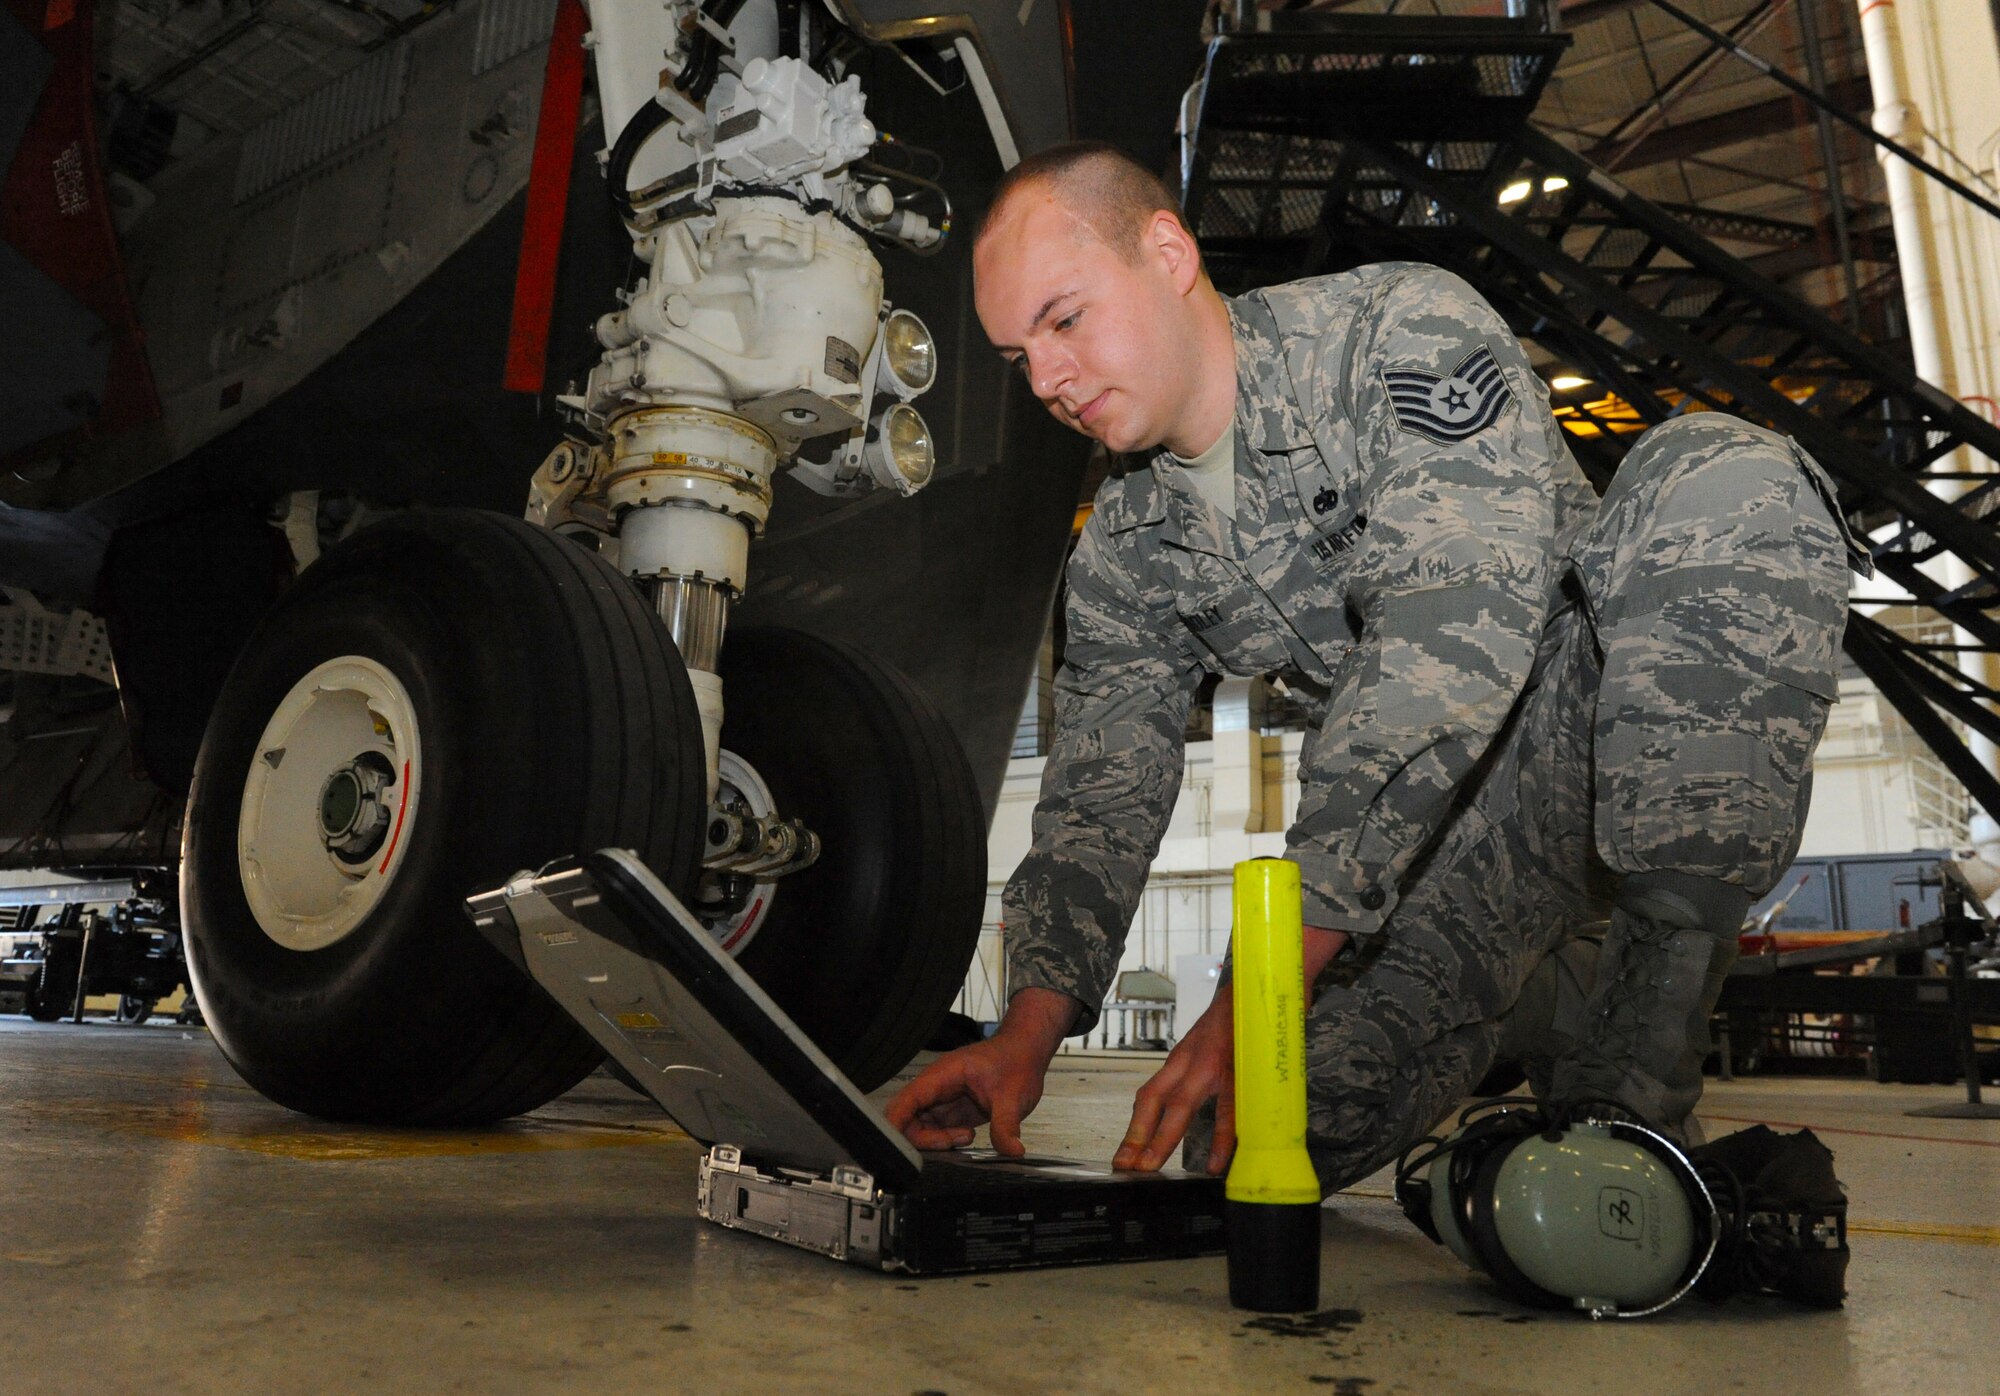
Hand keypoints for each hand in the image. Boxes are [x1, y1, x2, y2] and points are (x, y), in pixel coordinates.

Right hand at [884, 988, 1075, 1155]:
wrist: (1025, 1053)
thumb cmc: (1016, 1062)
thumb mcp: (1014, 1096)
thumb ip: (1006, 1126)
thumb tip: (1011, 1151)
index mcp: (942, 1076)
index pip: (907, 1101)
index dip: (897, 1125)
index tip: (899, 1149)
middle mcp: (936, 1088)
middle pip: (908, 1119)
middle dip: (924, 1139)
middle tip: (953, 1143)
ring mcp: (942, 1100)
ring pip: (920, 1127)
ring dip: (937, 1141)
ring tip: (969, 1137)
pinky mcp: (951, 1111)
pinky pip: (935, 1130)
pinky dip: (945, 1140)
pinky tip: (968, 1139)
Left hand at [1111, 926, 1346, 1175]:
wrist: (1263, 976)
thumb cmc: (1240, 1016)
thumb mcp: (1212, 1044)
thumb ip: (1203, 1071)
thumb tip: (1195, 1103)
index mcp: (1184, 1058)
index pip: (1149, 1095)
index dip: (1135, 1127)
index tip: (1124, 1156)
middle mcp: (1191, 1060)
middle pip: (1153, 1101)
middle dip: (1136, 1137)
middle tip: (1124, 1169)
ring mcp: (1213, 1063)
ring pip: (1180, 1107)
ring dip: (1162, 1139)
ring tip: (1150, 1170)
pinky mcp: (1240, 1066)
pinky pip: (1229, 1109)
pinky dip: (1222, 1139)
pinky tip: (1217, 1164)